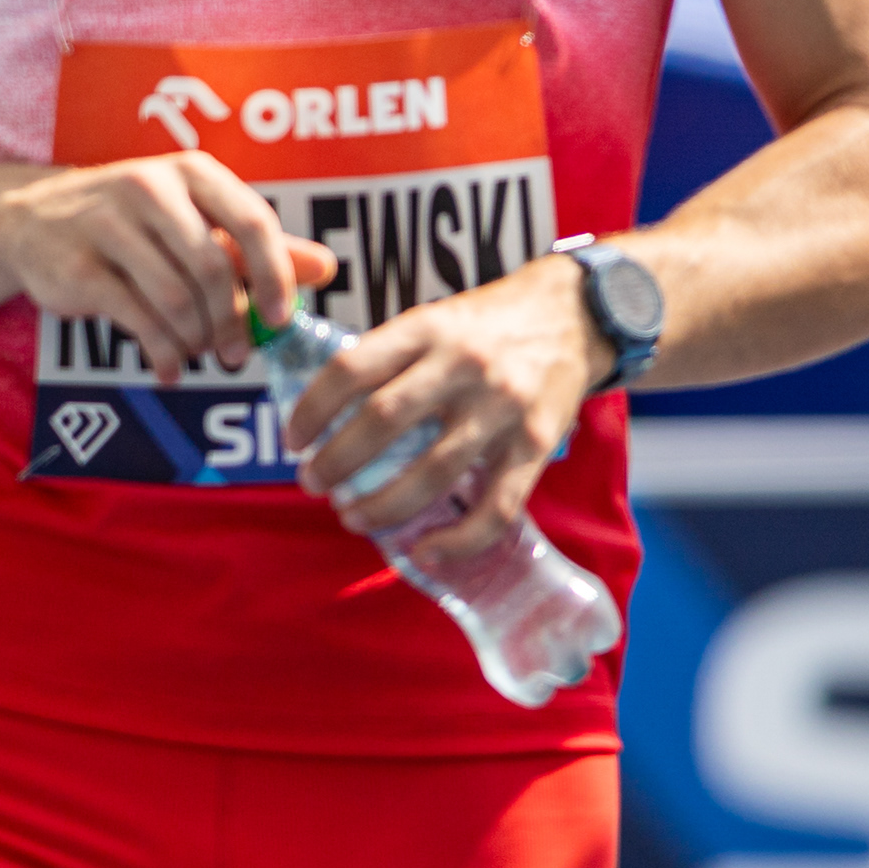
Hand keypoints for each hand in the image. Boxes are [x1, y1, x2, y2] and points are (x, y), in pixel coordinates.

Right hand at [0, 152, 337, 382]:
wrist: (28, 219)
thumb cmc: (129, 222)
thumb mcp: (192, 221)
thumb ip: (254, 246)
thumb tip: (325, 268)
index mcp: (190, 173)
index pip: (251, 221)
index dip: (274, 275)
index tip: (282, 318)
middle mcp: (149, 187)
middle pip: (212, 268)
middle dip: (231, 322)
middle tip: (235, 355)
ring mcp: (106, 223)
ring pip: (175, 298)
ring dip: (195, 339)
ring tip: (196, 353)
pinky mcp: (77, 265)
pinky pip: (136, 319)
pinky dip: (161, 352)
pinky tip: (167, 367)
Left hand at [284, 257, 609, 564]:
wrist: (575, 315)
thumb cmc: (486, 324)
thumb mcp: (432, 319)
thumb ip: (388, 358)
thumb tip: (325, 411)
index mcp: (425, 329)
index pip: (349, 370)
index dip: (311, 410)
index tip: (293, 440)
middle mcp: (462, 366)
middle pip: (382, 422)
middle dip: (335, 462)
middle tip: (311, 483)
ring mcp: (502, 407)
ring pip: (432, 471)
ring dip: (383, 504)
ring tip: (351, 518)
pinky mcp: (536, 444)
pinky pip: (496, 505)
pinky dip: (458, 539)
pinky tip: (424, 552)